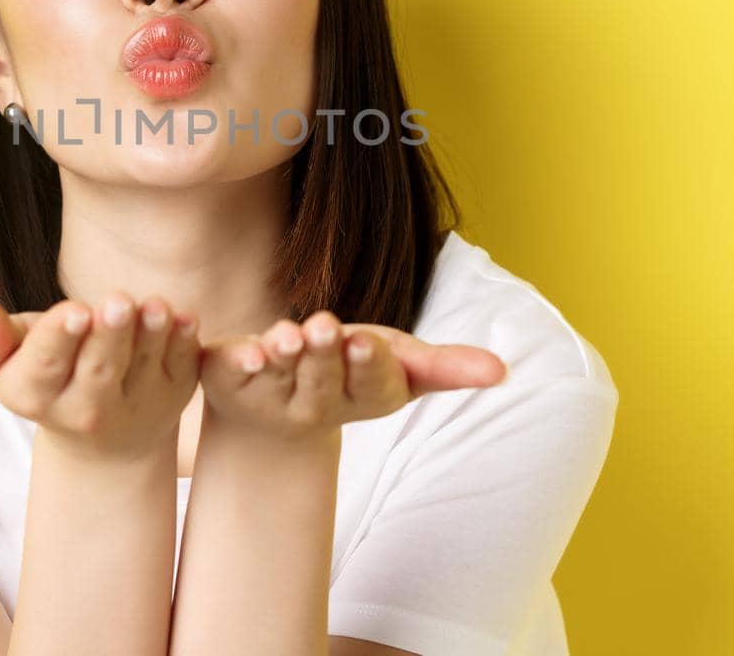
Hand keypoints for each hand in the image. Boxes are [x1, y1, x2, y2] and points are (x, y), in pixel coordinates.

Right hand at [0, 291, 202, 461]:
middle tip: (118, 300)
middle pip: (99, 369)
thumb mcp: (7, 364)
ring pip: (144, 367)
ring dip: (151, 335)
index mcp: (36, 395)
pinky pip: (181, 367)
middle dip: (109, 335)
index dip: (59, 338)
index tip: (74, 311)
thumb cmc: (45, 375)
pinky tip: (186, 317)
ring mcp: (135, 405)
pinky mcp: (174, 396)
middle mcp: (87, 410)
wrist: (99, 437)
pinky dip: (185, 343)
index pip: (45, 366)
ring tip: (156, 306)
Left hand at [198, 309, 506, 441]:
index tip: (367, 342)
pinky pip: (232, 372)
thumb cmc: (350, 372)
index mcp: (363, 397)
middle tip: (325, 324)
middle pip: (324, 378)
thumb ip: (446, 367)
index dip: (369, 365)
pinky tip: (244, 350)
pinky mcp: (231, 381)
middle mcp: (317, 404)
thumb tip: (503, 371)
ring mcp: (271, 396)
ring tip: (287, 334)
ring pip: (280, 375)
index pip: (373, 385)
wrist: (272, 408)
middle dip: (326, 352)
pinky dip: (237, 360)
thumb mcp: (401, 365)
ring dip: (284, 353)